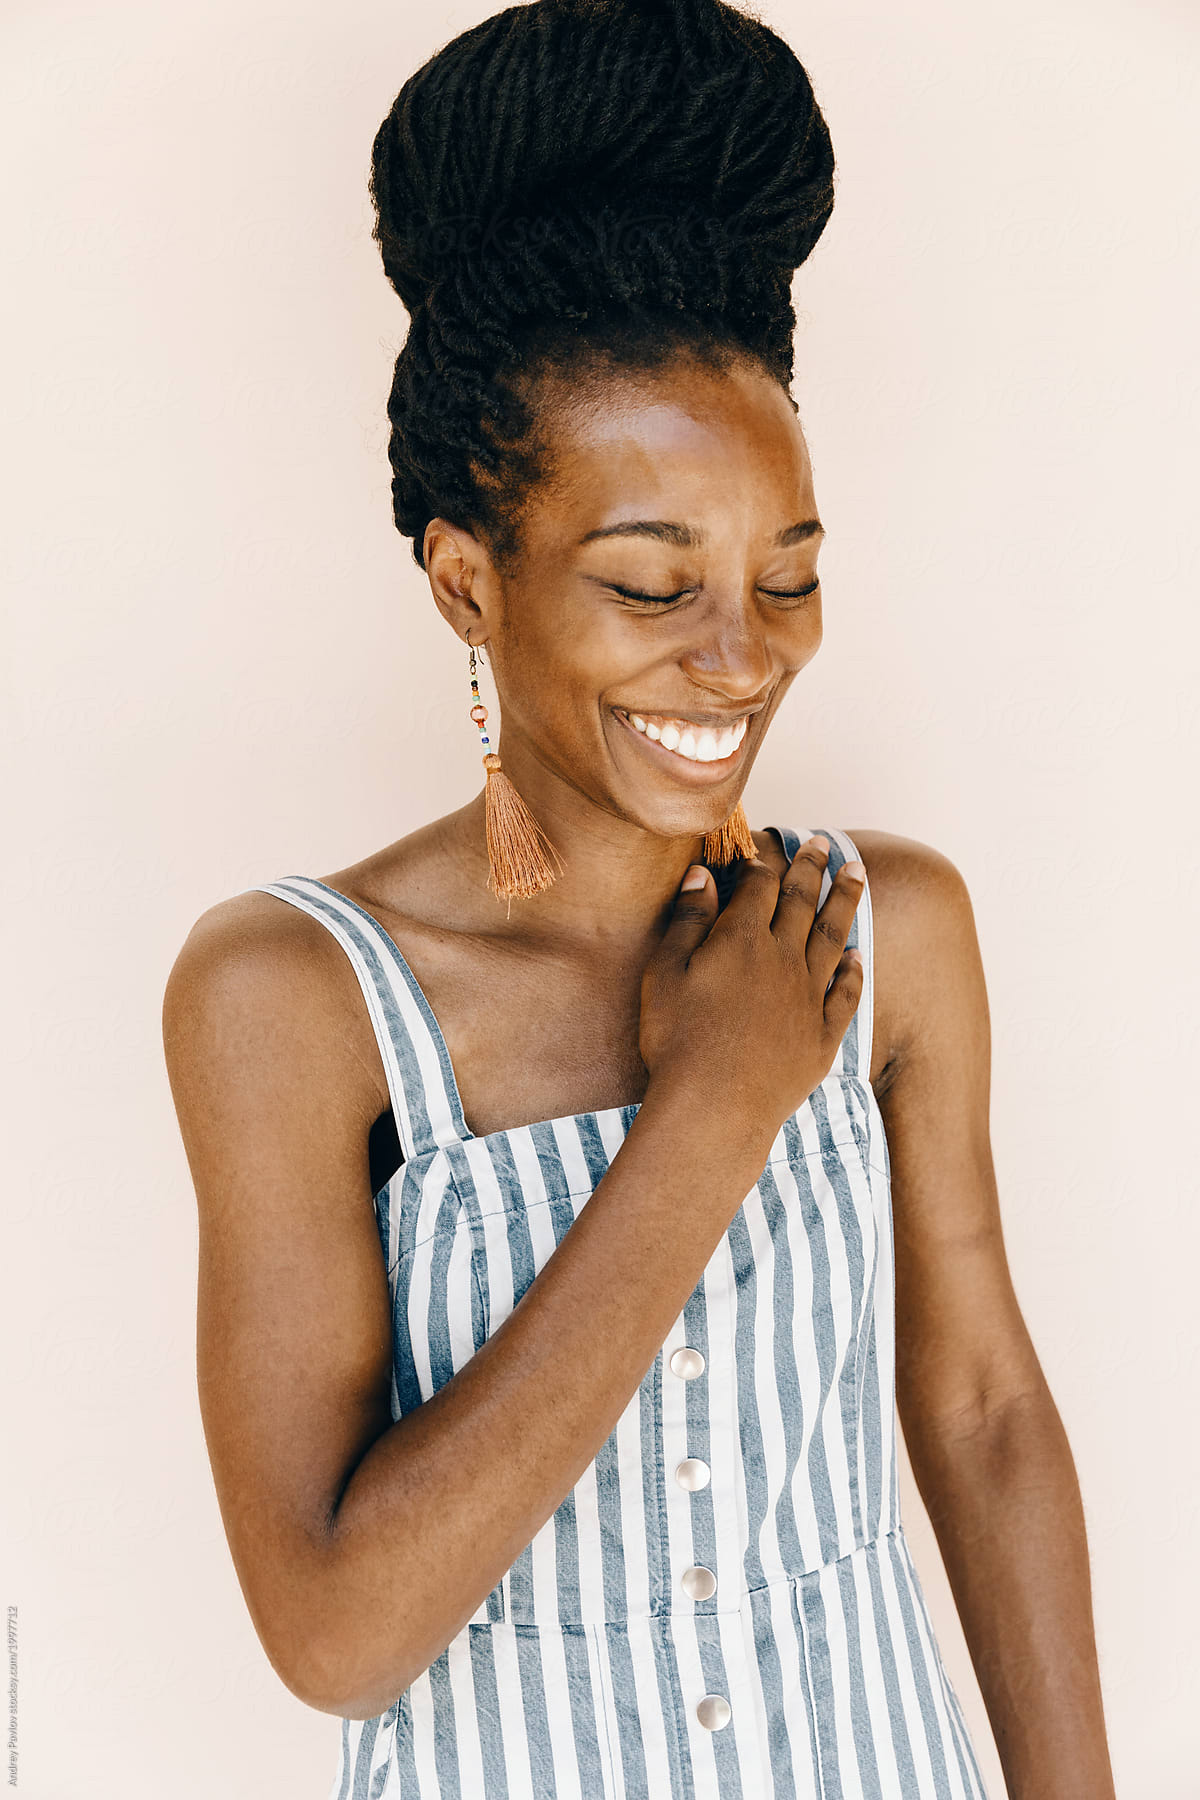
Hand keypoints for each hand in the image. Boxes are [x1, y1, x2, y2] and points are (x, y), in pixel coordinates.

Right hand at [638, 837, 864, 1141]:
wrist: (715, 1107)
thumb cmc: (676, 1040)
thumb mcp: (665, 973)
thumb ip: (687, 920)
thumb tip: (702, 875)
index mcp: (742, 938)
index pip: (759, 886)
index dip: (761, 864)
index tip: (763, 851)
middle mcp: (783, 958)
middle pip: (803, 901)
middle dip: (813, 868)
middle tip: (825, 843)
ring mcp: (808, 996)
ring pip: (834, 937)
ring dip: (846, 901)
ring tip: (858, 874)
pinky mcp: (822, 1035)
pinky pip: (846, 994)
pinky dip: (855, 971)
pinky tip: (860, 956)